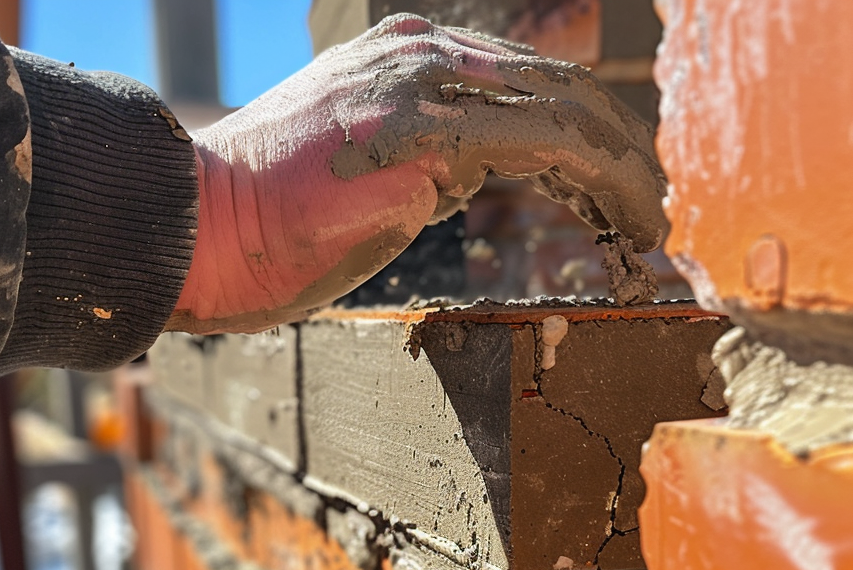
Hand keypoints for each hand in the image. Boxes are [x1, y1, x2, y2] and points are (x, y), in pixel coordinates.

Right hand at [168, 14, 667, 334]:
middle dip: (619, 149)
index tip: (612, 186)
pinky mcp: (436, 131)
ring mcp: (429, 82)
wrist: (204, 226)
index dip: (581, 133)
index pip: (521, 84)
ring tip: (654, 223)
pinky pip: (550, 147)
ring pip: (568, 111)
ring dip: (624, 171)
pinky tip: (629, 220)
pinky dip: (602, 184)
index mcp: (406, 58)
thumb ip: (417, 162)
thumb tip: (459, 179)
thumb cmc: (267, 223)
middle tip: (653, 205)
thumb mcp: (360, 179)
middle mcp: (425, 53)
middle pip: (558, 86)